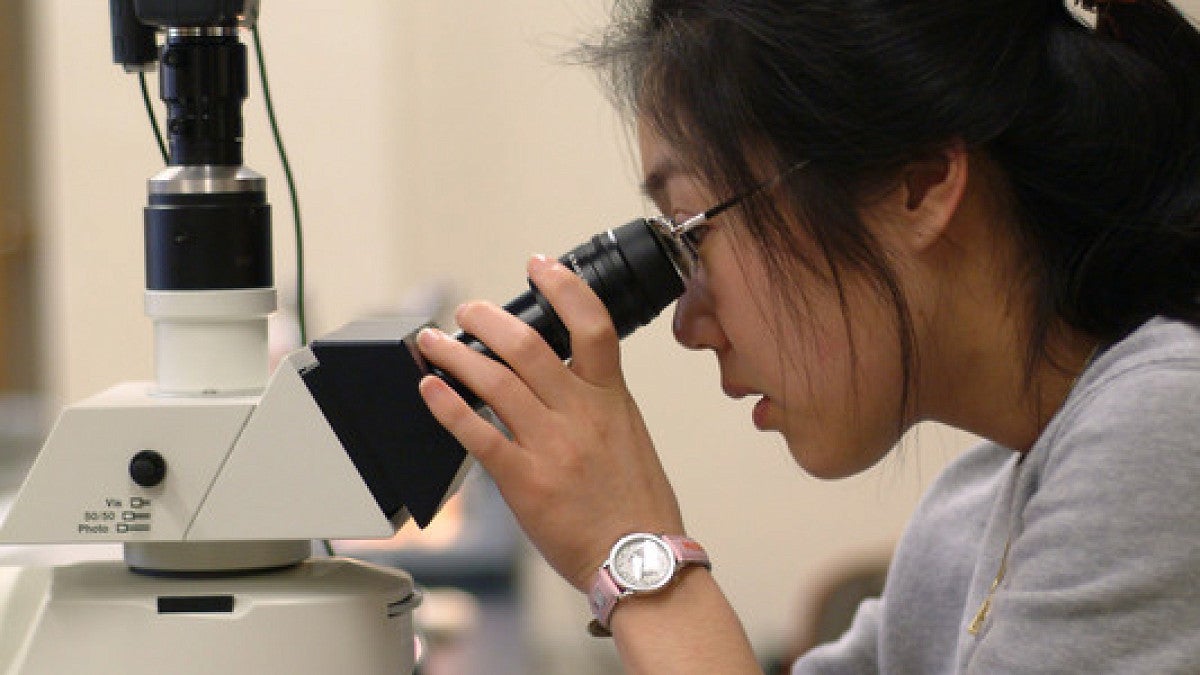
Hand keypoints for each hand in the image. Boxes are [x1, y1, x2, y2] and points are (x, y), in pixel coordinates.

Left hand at [417, 254, 684, 590]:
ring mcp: (552, 446)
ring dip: (455, 354)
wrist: (639, 559)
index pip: (592, 325)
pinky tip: (430, 391)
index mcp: (610, 399)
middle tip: (466, 310)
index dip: (564, 287)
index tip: (540, 265)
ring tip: (433, 343)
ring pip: (495, 380)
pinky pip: (478, 435)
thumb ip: (595, 403)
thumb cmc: (636, 505)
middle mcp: (580, 414)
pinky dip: (448, 407)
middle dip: (486, 318)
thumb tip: (558, 379)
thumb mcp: (628, 436)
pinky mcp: (525, 481)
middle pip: (527, 344)